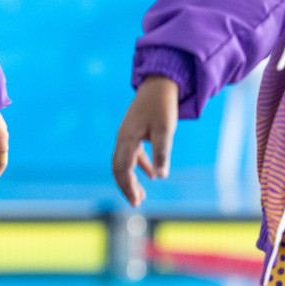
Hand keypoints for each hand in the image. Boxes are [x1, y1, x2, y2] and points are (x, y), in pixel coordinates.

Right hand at [112, 75, 178, 206]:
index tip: (136, 202)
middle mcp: (123, 138)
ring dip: (132, 179)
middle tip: (137, 203)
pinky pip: (133, 154)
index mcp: (127, 138)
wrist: (160, 83)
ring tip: (142, 195)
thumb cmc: (162, 105)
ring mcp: (127, 135)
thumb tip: (160, 176)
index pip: (122, 168)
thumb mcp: (165, 129)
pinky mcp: (135, 132)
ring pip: (124, 162)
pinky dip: (140, 167)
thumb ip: (162, 152)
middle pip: (119, 168)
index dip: (128, 186)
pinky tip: (152, 175)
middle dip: (126, 186)